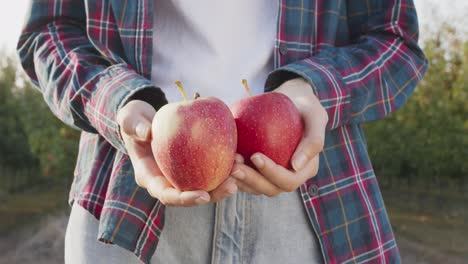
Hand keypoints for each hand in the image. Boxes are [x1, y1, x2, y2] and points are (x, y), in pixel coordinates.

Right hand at [117, 100, 237, 205]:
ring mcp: (180, 174)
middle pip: (192, 196)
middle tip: (233, 186)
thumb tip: (146, 132)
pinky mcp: (192, 165)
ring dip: (224, 182)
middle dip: (213, 194)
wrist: (143, 120)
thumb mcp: (130, 119)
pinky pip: (209, 169)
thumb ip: (135, 125)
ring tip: (241, 169)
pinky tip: (239, 156)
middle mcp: (167, 181)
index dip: (186, 199)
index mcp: (150, 177)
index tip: (203, 195)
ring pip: (205, 185)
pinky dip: (224, 166)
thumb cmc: (134, 120)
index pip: (168, 196)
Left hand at [232, 78, 327, 195]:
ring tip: (227, 165)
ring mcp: (273, 175)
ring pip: (255, 187)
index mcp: (306, 170)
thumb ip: (314, 140)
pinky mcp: (259, 169)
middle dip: (251, 180)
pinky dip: (235, 173)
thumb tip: (296, 166)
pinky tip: (223, 160)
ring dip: (241, 180)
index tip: (254, 156)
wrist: (290, 101)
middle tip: (234, 166)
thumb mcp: (315, 115)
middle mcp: (290, 176)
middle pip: (270, 189)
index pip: (288, 181)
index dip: (271, 173)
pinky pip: (246, 176)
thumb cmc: (304, 106)